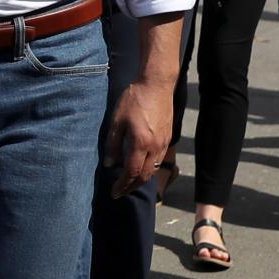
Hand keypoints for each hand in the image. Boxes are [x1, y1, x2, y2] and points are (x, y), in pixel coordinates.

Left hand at [103, 78, 171, 196]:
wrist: (156, 85)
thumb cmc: (134, 100)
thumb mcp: (116, 121)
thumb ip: (112, 144)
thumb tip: (110, 164)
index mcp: (140, 143)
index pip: (131, 173)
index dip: (122, 185)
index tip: (114, 192)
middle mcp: (155, 147)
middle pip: (144, 176)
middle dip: (132, 187)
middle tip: (121, 192)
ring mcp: (163, 143)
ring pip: (153, 169)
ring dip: (141, 180)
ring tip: (130, 183)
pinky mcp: (168, 137)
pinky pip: (159, 160)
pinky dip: (149, 169)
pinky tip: (141, 167)